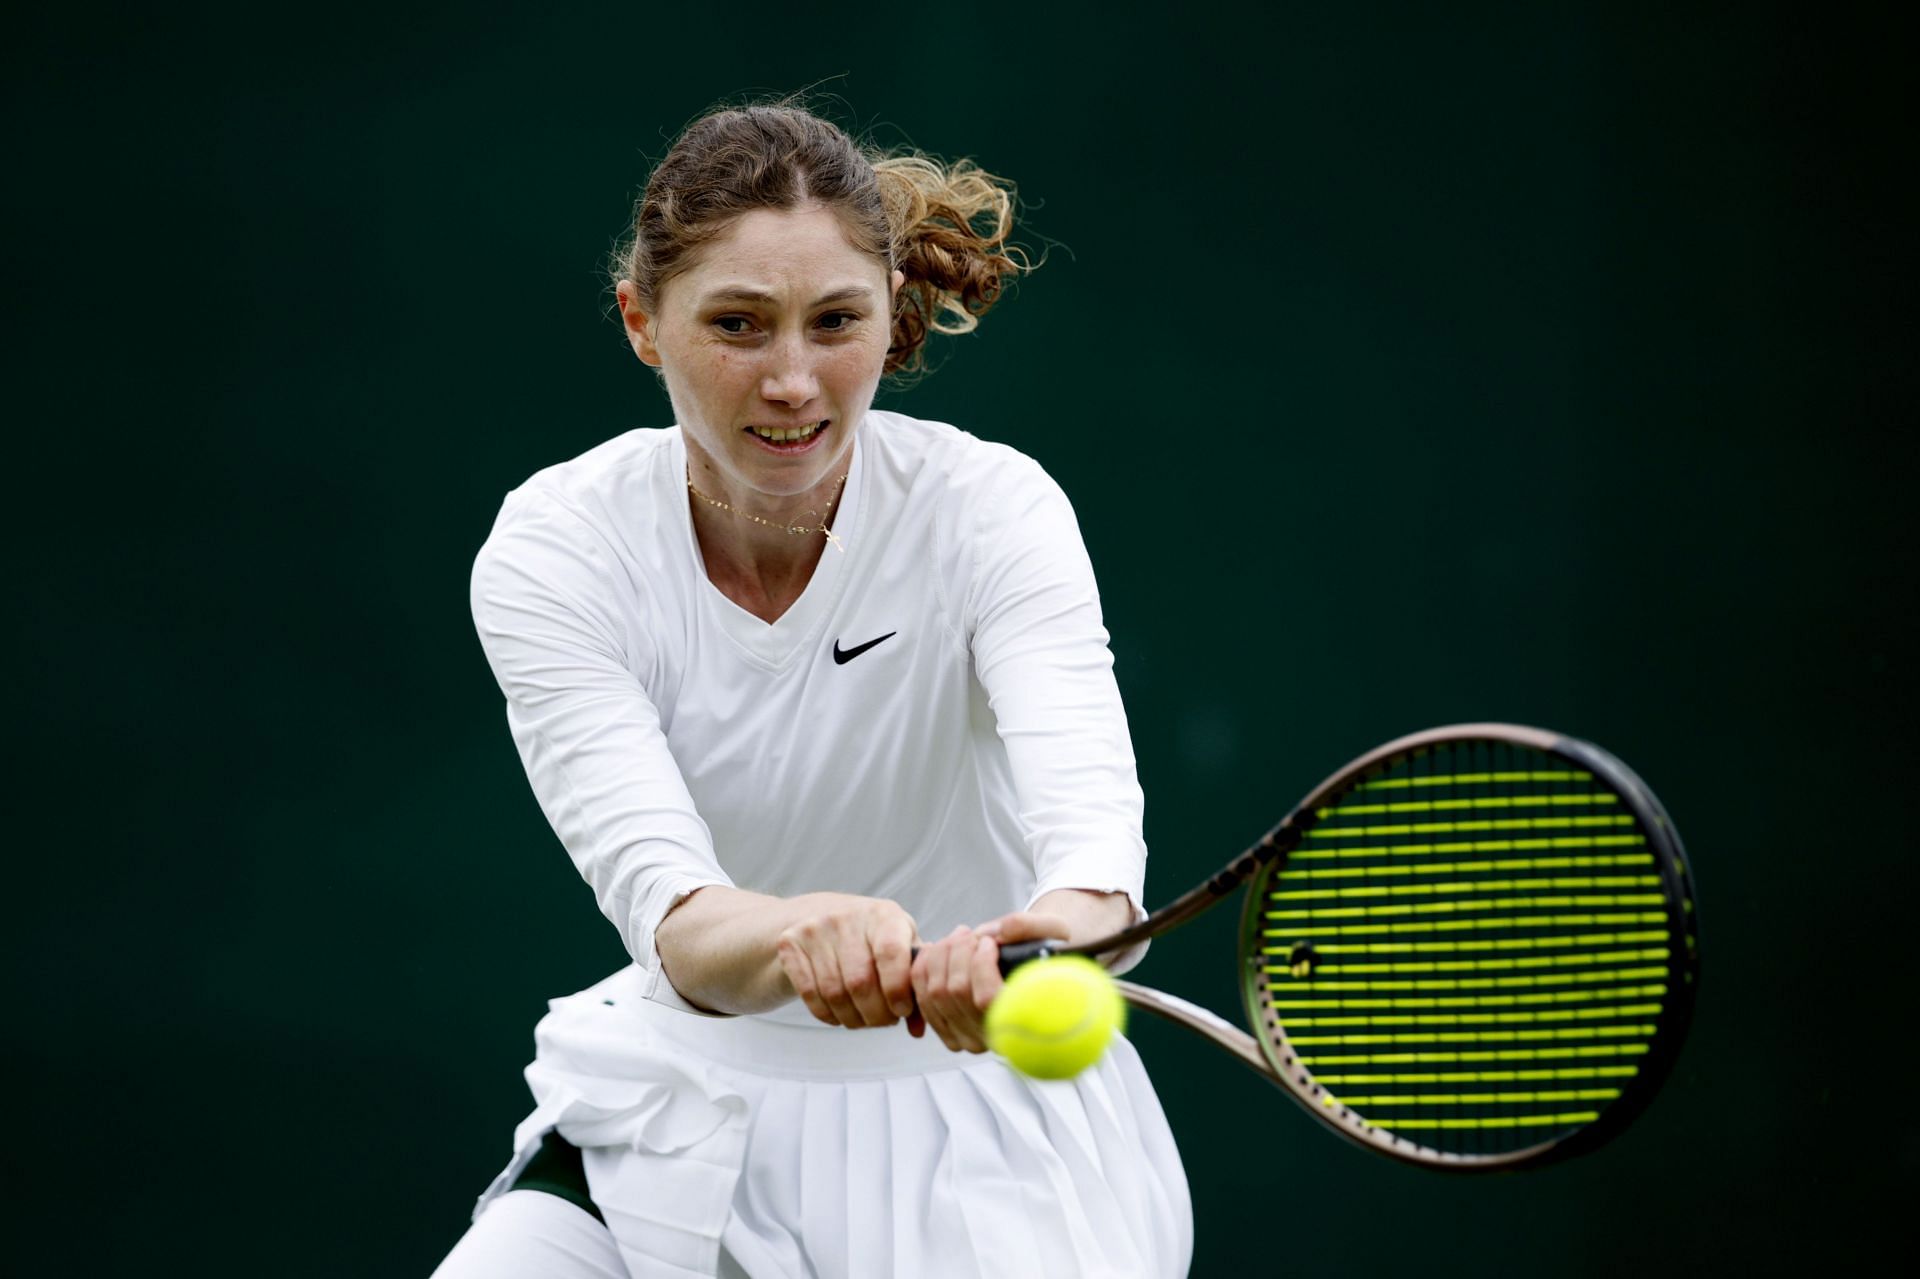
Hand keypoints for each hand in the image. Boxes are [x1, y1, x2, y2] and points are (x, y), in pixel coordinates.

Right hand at [774, 893, 917, 1028]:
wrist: (818, 914)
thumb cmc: (870, 937)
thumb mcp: (899, 947)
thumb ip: (914, 984)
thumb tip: (918, 1030)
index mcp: (883, 914)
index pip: (891, 954)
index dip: (897, 990)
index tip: (902, 1011)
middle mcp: (847, 916)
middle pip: (860, 982)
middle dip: (876, 1014)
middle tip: (884, 1021)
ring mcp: (815, 928)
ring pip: (834, 993)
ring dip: (852, 1019)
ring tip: (863, 1019)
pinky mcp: (791, 943)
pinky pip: (810, 994)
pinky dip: (827, 1015)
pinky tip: (839, 1014)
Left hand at [909, 911, 1071, 1052]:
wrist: (1041, 973)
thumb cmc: (1048, 954)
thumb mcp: (1054, 931)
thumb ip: (1028, 926)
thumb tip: (996, 932)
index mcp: (1023, 1021)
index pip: (986, 998)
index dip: (980, 964)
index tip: (990, 943)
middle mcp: (993, 1038)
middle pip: (955, 992)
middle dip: (957, 952)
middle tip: (971, 934)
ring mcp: (967, 1039)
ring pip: (935, 992)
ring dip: (940, 955)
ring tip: (959, 938)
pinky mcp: (948, 1032)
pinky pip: (922, 998)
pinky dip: (924, 968)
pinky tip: (938, 950)